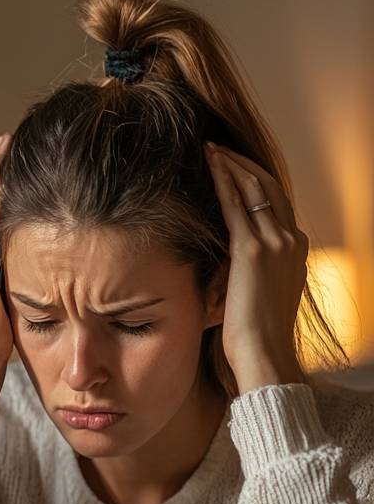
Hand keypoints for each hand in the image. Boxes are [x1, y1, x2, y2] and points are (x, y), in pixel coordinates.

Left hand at [206, 143, 307, 393]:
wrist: (264, 356)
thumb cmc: (252, 337)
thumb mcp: (253, 294)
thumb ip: (244, 272)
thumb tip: (220, 262)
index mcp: (294, 250)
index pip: (274, 202)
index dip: (252, 180)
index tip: (231, 165)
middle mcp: (290, 241)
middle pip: (268, 186)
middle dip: (242, 164)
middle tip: (217, 147)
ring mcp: (275, 244)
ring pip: (254, 188)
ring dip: (230, 165)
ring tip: (209, 148)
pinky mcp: (252, 252)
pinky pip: (237, 205)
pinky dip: (223, 181)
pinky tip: (209, 165)